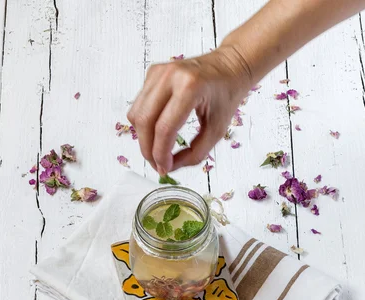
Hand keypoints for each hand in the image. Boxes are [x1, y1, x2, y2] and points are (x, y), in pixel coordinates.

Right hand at [127, 46, 251, 174]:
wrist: (228, 67)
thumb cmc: (226, 96)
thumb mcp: (216, 131)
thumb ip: (194, 154)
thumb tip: (169, 167)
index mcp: (190, 87)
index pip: (164, 128)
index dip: (160, 154)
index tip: (164, 168)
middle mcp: (170, 76)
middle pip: (144, 122)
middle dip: (147, 150)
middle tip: (158, 165)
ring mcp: (158, 72)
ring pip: (136, 115)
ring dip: (143, 139)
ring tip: (157, 151)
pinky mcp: (152, 73)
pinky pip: (139, 106)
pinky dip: (144, 124)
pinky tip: (158, 131)